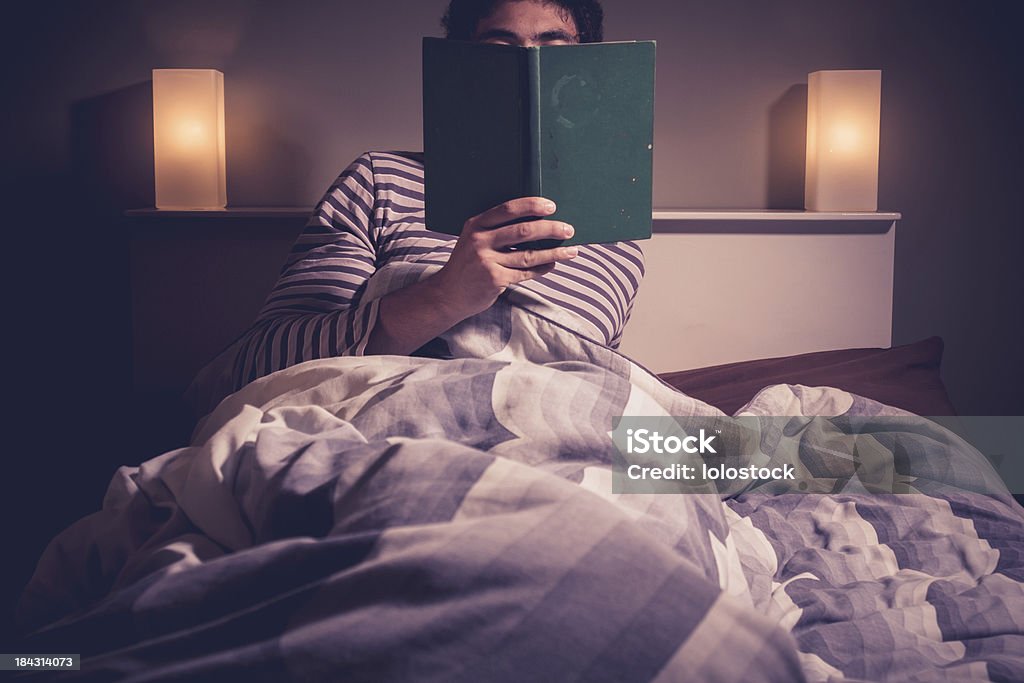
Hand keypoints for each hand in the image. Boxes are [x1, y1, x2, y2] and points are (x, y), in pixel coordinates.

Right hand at [433, 197, 577, 317]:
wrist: (448, 294)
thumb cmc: (467, 265)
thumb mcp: (473, 240)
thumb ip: (496, 231)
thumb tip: (536, 223)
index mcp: (475, 225)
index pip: (508, 209)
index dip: (531, 206)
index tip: (551, 206)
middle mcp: (480, 241)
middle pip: (523, 231)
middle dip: (550, 229)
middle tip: (568, 229)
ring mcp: (487, 261)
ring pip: (529, 255)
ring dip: (554, 252)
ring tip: (571, 251)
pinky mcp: (495, 280)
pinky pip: (526, 272)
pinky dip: (542, 268)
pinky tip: (552, 264)